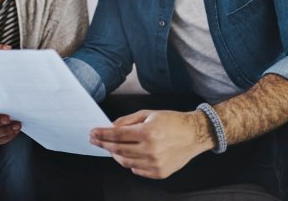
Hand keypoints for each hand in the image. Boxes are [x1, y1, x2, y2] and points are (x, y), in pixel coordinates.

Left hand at [89, 110, 213, 178]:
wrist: (194, 134)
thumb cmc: (173, 122)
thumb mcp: (149, 114)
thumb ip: (127, 121)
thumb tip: (111, 126)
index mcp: (147, 133)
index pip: (117, 135)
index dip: (102, 134)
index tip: (93, 133)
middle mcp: (151, 150)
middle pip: (118, 150)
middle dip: (103, 144)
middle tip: (95, 140)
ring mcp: (155, 163)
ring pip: (125, 162)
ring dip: (115, 154)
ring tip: (111, 148)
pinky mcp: (159, 173)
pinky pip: (136, 170)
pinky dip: (129, 163)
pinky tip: (129, 155)